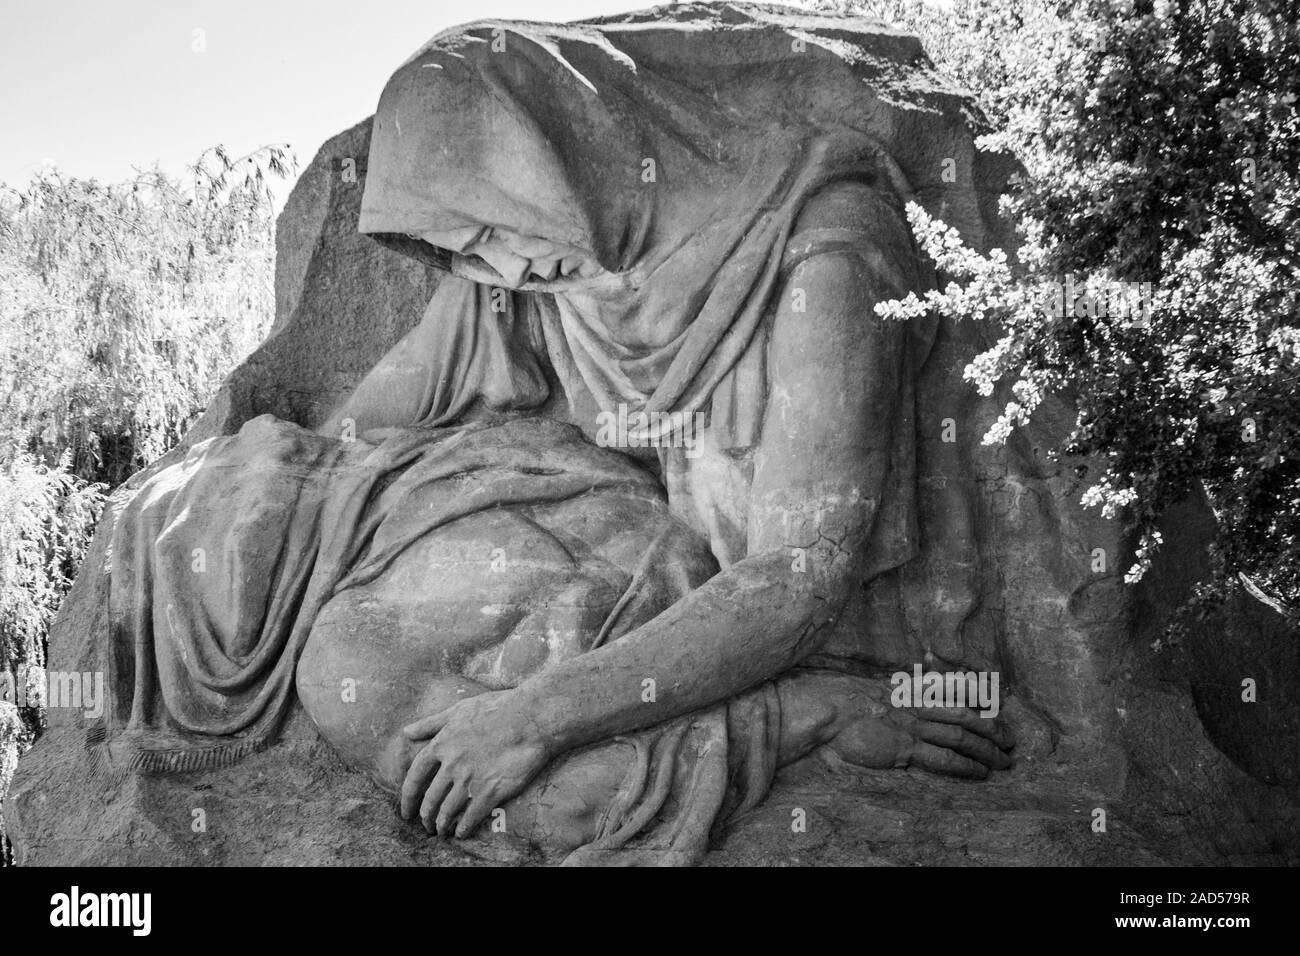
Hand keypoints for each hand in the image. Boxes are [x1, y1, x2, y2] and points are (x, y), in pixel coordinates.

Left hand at [399, 690, 552, 837]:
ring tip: (442, 831)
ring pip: (447, 811)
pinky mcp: (490, 791)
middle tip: (426, 826)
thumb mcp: (459, 710)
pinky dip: (463, 829)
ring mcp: (470, 780)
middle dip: (425, 817)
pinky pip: (470, 817)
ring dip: (442, 825)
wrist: (531, 718)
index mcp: (441, 745)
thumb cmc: (497, 709)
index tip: (406, 811)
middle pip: (430, 799)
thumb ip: (430, 723)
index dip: (408, 798)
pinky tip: (462, 833)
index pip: (415, 778)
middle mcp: (452, 765)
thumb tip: (406, 732)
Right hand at [820, 678, 1013, 778]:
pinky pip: (943, 758)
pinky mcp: (905, 747)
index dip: (978, 694)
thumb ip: (894, 689)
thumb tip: (905, 690)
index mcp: (911, 688)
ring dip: (987, 750)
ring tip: (1004, 762)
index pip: (954, 688)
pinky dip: (966, 766)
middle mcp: (918, 704)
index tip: (996, 701)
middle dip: (993, 727)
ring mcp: (913, 725)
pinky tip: (980, 774)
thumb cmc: (844, 699)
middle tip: (1011, 740)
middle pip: (965, 714)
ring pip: (961, 736)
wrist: (830, 709)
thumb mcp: (874, 686)